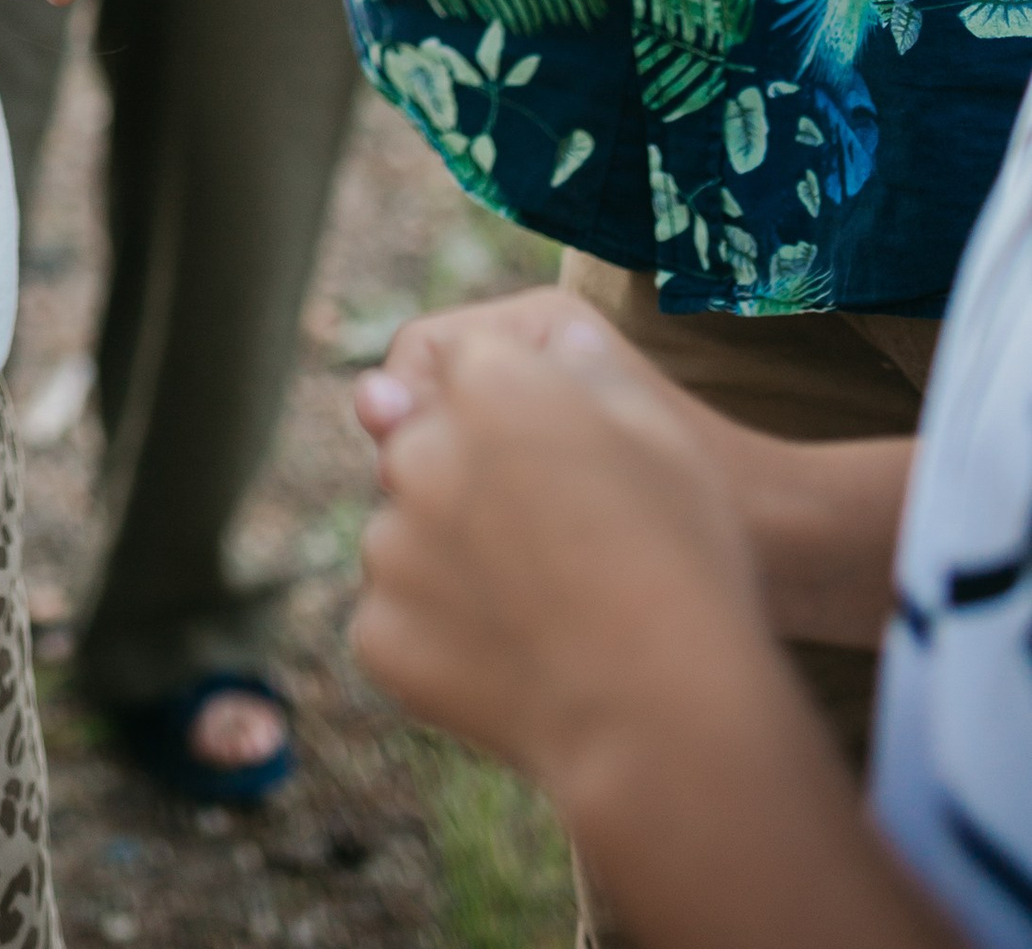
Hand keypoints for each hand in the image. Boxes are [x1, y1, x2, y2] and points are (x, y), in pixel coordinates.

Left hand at [352, 314, 764, 791]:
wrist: (669, 716)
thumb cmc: (684, 560)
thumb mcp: (659, 432)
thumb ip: (585, 370)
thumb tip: (554, 347)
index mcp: (489, 385)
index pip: (465, 365)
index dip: (507, 405)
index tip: (546, 454)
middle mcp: (422, 453)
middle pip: (422, 446)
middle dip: (465, 476)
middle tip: (541, 539)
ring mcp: (392, 545)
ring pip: (404, 533)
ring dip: (447, 555)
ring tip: (536, 606)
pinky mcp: (379, 631)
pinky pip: (396, 617)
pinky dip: (437, 633)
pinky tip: (510, 656)